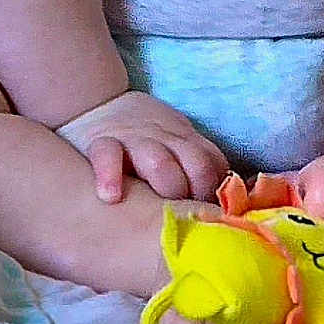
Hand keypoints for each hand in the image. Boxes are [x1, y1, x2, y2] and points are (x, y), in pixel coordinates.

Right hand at [57, 91, 229, 203]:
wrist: (96, 105)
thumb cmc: (144, 138)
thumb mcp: (176, 143)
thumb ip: (198, 169)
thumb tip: (226, 206)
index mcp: (188, 142)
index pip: (216, 167)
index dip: (216, 195)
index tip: (208, 216)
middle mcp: (167, 140)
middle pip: (197, 166)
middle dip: (197, 196)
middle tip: (187, 217)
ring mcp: (135, 141)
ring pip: (161, 164)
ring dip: (167, 187)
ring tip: (159, 212)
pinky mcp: (102, 142)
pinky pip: (108, 156)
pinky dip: (110, 176)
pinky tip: (111, 197)